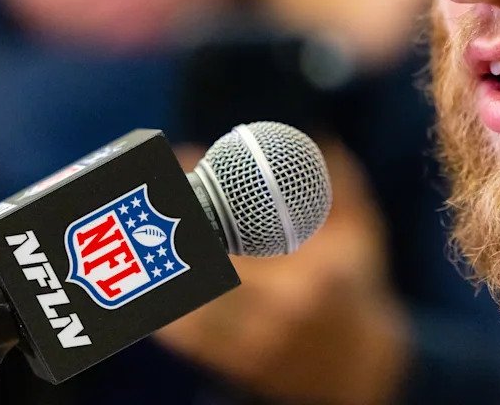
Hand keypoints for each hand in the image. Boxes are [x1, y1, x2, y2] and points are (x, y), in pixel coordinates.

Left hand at [157, 141, 409, 404]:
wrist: (361, 368)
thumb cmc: (357, 289)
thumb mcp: (362, 234)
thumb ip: (341, 184)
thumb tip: (318, 132)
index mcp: (313, 276)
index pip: (246, 231)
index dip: (208, 197)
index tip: (186, 162)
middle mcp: (281, 313)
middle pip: (210, 264)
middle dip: (177, 224)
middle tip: (152, 190)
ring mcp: (256, 343)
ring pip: (192, 301)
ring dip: (161, 263)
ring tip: (137, 227)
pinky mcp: (237, 365)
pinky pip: (187, 337)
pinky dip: (164, 304)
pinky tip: (146, 277)